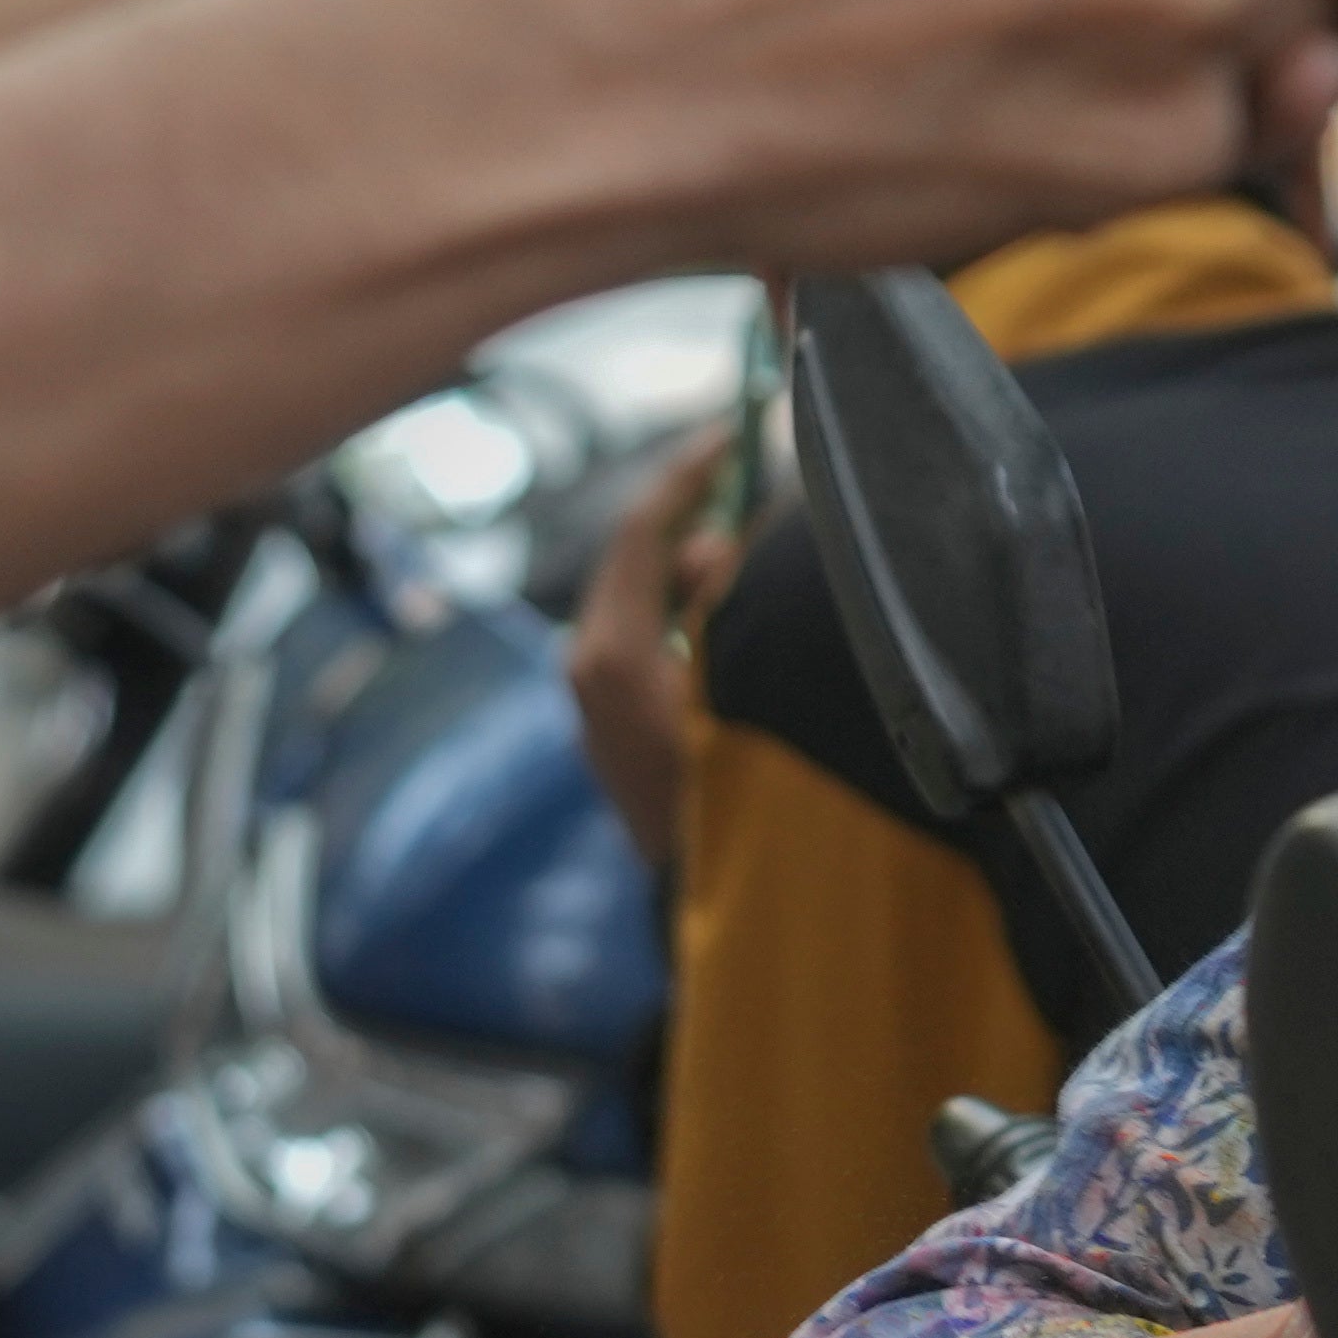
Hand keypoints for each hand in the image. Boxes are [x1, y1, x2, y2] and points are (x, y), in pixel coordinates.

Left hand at [563, 421, 741, 874]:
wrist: (719, 905)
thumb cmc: (744, 790)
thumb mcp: (746, 678)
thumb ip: (732, 598)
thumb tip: (722, 545)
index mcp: (613, 651)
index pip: (642, 532)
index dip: (688, 474)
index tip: (731, 431)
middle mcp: (587, 670)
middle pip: (636, 565)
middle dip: (694, 527)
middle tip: (750, 504)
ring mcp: (593, 706)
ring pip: (641, 606)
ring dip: (694, 580)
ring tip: (751, 580)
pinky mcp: (611, 733)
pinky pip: (644, 646)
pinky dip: (685, 622)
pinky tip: (732, 636)